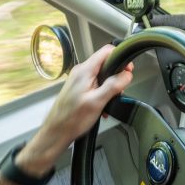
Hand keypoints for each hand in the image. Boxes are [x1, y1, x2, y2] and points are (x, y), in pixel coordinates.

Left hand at [17, 44, 133, 176]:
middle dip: (116, 76)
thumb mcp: (97, 101)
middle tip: (120, 91)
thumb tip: (127, 74)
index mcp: (84, 71)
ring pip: (102, 76)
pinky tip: (103, 107)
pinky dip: (102, 94)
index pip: (107, 51)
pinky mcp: (78, 88)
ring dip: (110, 88)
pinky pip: (95, 85)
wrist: (56, 132)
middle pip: (106, 64)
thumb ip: (113, 85)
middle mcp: (81, 72)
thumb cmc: (72, 119)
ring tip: (110, 102)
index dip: (121, 58)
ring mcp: (79, 80)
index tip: (128, 70)